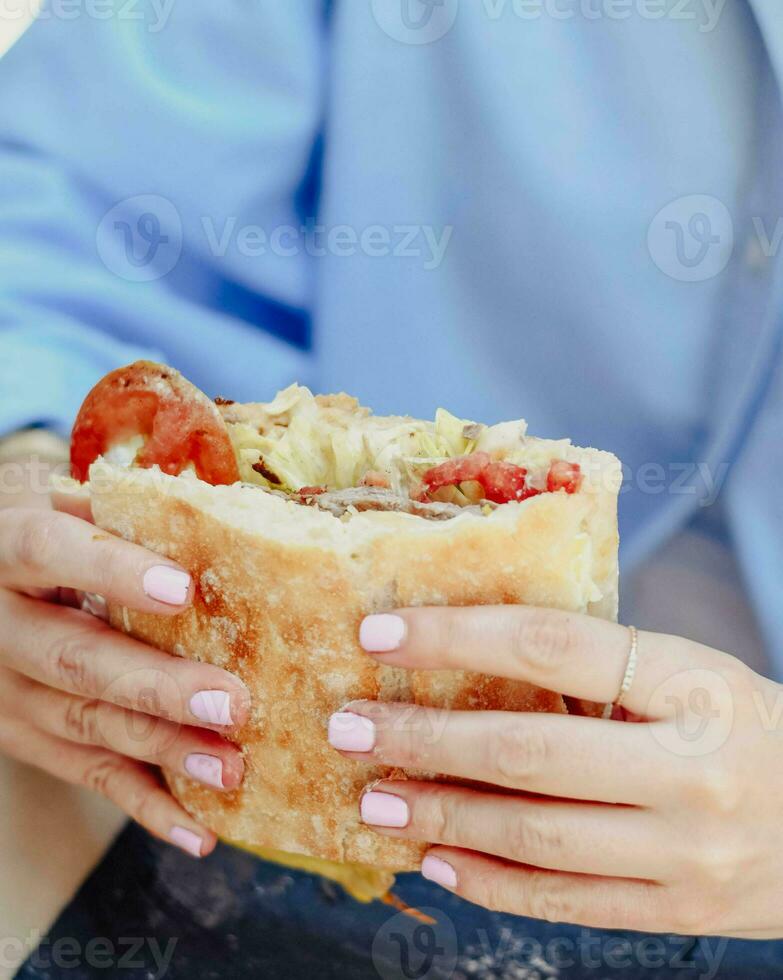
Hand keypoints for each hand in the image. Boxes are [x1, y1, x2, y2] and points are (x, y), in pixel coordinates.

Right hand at [0, 442, 248, 857]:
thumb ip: (112, 513)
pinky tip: (199, 830)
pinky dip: (146, 807)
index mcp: (5, 550)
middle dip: (156, 686)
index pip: (49, 551)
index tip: (185, 589)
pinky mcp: (24, 737)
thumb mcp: (57, 509)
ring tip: (230, 765)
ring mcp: (6, 693)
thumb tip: (204, 511)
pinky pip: (87, 775)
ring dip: (162, 750)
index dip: (112, 570)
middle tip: (231, 704)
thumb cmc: (42, 541)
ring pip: (85, 725)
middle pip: (75, 658)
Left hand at [328, 606, 780, 937]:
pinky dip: (490, 883)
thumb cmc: (743, 726)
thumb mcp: (691, 674)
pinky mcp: (679, 912)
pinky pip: (564, 901)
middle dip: (423, 738)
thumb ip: (602, 669)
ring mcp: (687, 852)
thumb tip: (469, 653)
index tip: (380, 632)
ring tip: (372, 799)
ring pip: (533, 835)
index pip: (551, 647)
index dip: (456, 637)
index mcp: (693, 684)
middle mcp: (691, 769)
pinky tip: (435, 862)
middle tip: (348, 726)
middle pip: (527, 750)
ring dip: (440, 817)